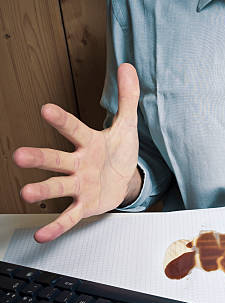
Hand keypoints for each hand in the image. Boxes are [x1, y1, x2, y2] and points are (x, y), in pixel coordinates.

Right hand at [13, 63, 140, 242]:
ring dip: (42, 189)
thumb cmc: (119, 152)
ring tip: (25, 193)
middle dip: (39, 158)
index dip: (62, 120)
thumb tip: (128, 67)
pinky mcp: (84, 205)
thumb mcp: (127, 126)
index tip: (46, 109)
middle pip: (57, 160)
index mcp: (89, 143)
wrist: (123, 180)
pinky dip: (56, 226)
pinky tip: (41, 234)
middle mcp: (78, 163)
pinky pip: (69, 216)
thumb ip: (127, 98)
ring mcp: (79, 185)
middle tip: (19, 155)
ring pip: (58, 187)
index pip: (75, 129)